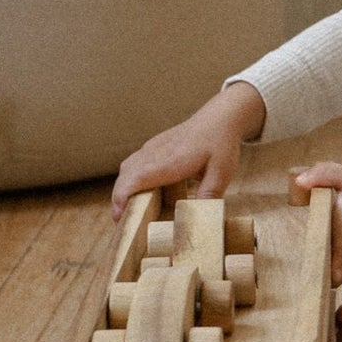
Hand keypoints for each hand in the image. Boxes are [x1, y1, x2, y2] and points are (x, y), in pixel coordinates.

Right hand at [111, 82, 265, 219]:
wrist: (219, 118)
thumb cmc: (220, 144)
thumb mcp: (222, 173)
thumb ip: (209, 194)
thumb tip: (199, 216)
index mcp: (171, 160)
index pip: (137, 177)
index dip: (123, 196)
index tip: (119, 215)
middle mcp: (156, 152)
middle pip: (126, 176)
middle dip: (119, 199)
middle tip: (122, 223)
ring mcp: (152, 148)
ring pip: (127, 169)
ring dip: (123, 189)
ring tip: (128, 211)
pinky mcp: (153, 147)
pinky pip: (133, 164)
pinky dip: (129, 180)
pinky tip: (138, 194)